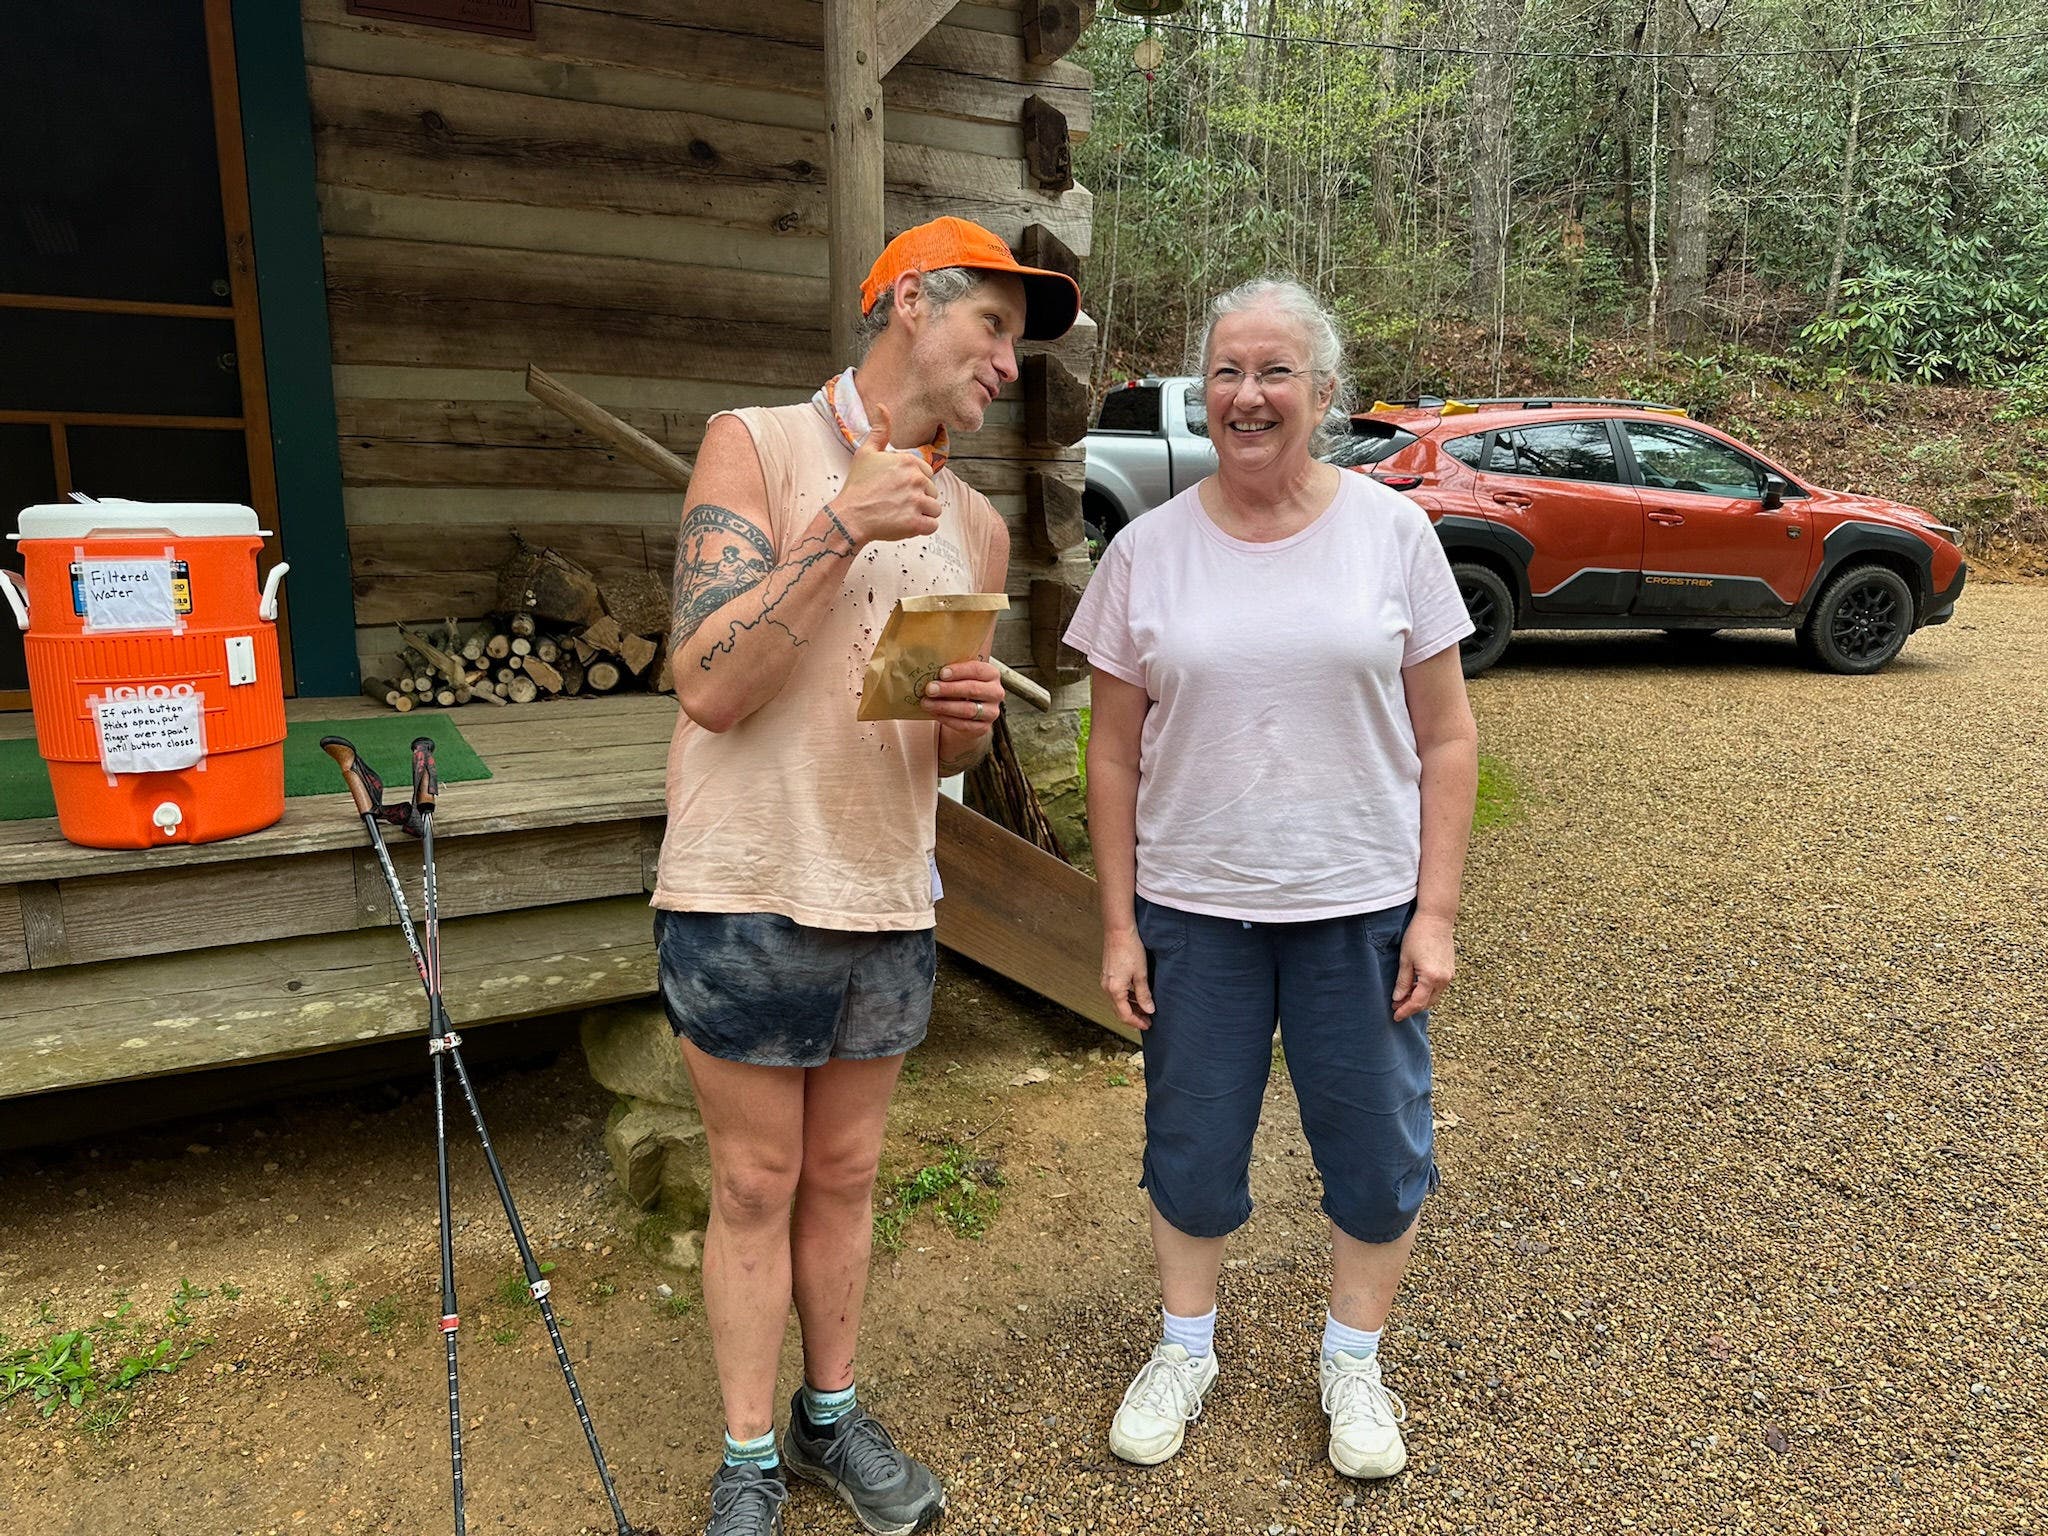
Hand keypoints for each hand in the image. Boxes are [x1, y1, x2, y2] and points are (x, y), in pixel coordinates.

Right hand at [835, 403, 943, 543]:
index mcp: (908, 461)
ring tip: (900, 514)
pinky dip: (921, 528)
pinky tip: (904, 524)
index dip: (914, 483)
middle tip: (895, 503)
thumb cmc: (857, 485)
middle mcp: (916, 479)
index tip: (896, 489)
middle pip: (932, 492)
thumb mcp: (866, 453)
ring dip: (921, 514)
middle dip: (918, 499)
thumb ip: (880, 430)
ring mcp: (916, 501)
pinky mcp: (916, 523)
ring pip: (934, 509)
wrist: (849, 516)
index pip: (927, 474)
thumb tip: (882, 405)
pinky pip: (932, 525)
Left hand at [924, 659, 1003, 737]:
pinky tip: (934, 713)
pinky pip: (964, 724)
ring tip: (926, 703)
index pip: (977, 670)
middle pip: (973, 689)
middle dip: (949, 689)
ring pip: (968, 709)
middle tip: (929, 689)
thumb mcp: (961, 675)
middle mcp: (996, 692)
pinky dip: (947, 719)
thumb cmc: (962, 687)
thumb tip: (930, 668)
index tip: (941, 673)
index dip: (959, 671)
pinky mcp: (983, 728)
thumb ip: (952, 671)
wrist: (969, 711)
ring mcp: (991, 712)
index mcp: (992, 674)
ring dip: (944, 706)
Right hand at [1101, 924, 1153, 1031]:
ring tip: (1144, 1009)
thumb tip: (1149, 1009)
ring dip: (1130, 1007)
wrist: (1118, 930)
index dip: (1137, 1022)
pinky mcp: (1108, 974)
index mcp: (1115, 990)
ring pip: (1117, 1002)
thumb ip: (1144, 994)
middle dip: (1134, 1017)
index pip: (1125, 1015)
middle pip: (1119, 1010)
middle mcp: (1107, 987)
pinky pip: (1116, 992)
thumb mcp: (1141, 974)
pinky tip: (1137, 995)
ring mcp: (1106, 980)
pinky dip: (1126, 998)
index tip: (1148, 1024)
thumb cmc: (1129, 948)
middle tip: (1148, 1020)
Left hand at [1393, 913, 1454, 1022]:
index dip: (1405, 1011)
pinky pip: (1438, 988)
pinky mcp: (1450, 970)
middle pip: (1427, 1003)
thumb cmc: (1418, 935)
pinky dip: (1427, 992)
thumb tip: (1397, 999)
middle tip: (1396, 1007)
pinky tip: (1415, 988)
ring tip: (1403, 998)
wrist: (1437, 918)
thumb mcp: (1405, 959)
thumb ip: (1402, 982)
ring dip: (1419, 1000)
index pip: (1417, 1003)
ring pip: (1434, 997)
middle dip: (1411, 1007)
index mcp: (1431, 978)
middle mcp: (1443, 980)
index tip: (1395, 1016)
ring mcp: (1449, 975)